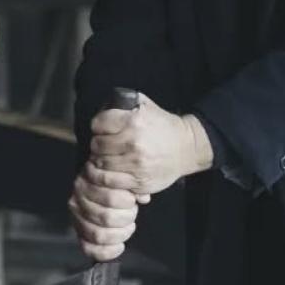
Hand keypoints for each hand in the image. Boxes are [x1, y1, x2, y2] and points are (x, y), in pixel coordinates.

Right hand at [68, 167, 138, 261]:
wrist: (104, 189)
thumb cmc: (115, 184)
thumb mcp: (124, 179)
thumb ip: (134, 186)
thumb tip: (143, 197)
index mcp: (87, 183)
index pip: (110, 197)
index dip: (127, 202)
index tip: (132, 200)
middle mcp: (77, 201)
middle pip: (106, 218)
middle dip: (126, 218)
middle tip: (131, 213)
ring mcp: (77, 219)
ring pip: (99, 235)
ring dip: (120, 234)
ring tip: (128, 227)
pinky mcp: (79, 235)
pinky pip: (90, 249)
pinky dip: (108, 251)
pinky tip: (120, 246)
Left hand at [87, 92, 212, 195]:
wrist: (187, 148)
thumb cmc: (164, 126)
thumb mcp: (146, 106)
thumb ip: (125, 102)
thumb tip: (105, 106)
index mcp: (134, 121)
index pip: (98, 124)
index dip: (98, 125)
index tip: (101, 128)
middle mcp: (133, 143)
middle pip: (97, 145)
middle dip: (97, 144)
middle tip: (103, 145)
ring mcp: (136, 164)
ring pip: (100, 163)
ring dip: (99, 160)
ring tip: (105, 157)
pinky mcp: (138, 181)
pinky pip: (109, 181)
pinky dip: (104, 176)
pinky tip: (108, 171)